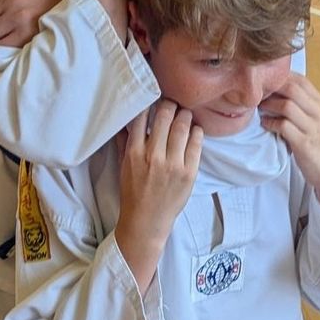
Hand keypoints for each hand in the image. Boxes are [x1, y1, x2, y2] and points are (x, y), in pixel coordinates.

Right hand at [115, 101, 202, 290]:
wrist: (146, 221)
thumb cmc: (133, 192)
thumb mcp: (123, 166)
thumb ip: (124, 142)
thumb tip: (126, 119)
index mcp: (134, 153)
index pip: (142, 117)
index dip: (150, 103)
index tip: (154, 98)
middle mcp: (153, 156)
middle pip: (165, 117)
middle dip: (170, 105)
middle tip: (172, 103)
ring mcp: (173, 165)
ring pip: (182, 126)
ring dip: (184, 115)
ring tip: (184, 113)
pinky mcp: (189, 173)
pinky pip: (196, 143)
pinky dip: (196, 132)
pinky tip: (194, 129)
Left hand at [260, 73, 319, 225]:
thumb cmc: (316, 143)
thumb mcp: (311, 119)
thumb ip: (298, 104)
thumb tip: (272, 88)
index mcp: (319, 103)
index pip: (299, 79)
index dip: (279, 77)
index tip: (265, 81)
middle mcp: (318, 112)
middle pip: (291, 88)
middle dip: (271, 89)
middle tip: (258, 95)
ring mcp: (312, 127)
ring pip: (287, 105)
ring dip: (268, 106)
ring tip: (259, 109)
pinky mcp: (304, 143)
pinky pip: (283, 126)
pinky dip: (270, 123)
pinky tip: (265, 124)